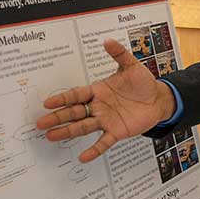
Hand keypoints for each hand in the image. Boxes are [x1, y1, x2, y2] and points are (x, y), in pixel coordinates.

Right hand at [36, 39, 176, 162]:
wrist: (158, 99)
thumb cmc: (143, 82)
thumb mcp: (132, 66)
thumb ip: (119, 54)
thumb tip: (108, 41)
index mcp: (98, 90)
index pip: (76, 95)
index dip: (62, 99)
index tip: (47, 103)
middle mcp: (98, 106)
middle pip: (74, 112)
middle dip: (58, 117)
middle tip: (40, 123)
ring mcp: (106, 120)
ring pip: (83, 127)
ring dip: (67, 132)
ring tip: (51, 137)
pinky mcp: (116, 132)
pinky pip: (103, 142)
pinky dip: (94, 150)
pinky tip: (83, 157)